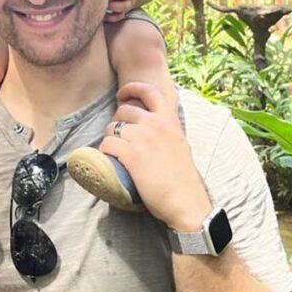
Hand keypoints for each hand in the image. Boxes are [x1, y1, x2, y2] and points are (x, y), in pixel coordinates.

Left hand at [100, 82, 211, 231]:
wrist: (186, 201)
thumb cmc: (182, 178)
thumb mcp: (179, 144)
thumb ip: (166, 131)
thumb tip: (151, 126)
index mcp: (169, 120)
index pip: (149, 91)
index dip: (131, 89)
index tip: (121, 94)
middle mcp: (155, 124)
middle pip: (123, 110)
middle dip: (117, 122)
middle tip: (119, 138)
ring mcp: (142, 138)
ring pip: (112, 127)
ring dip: (110, 139)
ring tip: (116, 153)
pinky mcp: (131, 154)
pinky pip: (107, 144)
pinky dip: (104, 151)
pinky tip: (111, 161)